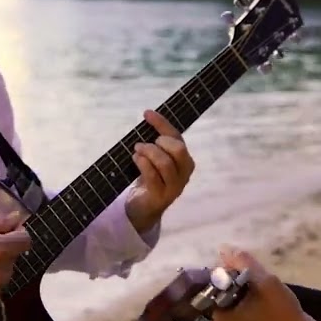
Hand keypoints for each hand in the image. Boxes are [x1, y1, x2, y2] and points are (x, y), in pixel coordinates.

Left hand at [124, 109, 195, 231]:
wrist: (143, 207)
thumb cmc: (149, 178)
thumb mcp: (155, 158)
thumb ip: (156, 142)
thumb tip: (148, 115)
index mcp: (185, 160)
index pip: (177, 137)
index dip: (162, 123)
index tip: (146, 113)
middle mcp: (184, 173)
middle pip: (179, 150)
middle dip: (160, 142)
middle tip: (143, 143)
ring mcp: (174, 187)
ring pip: (166, 164)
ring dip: (149, 153)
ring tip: (137, 150)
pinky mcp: (161, 197)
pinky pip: (154, 178)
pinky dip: (144, 165)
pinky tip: (136, 159)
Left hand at [205, 246, 310, 320]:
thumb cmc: (282, 314)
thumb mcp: (265, 283)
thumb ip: (243, 264)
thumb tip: (224, 249)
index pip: (204, 286)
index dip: (220, 271)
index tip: (237, 267)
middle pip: (210, 291)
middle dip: (228, 278)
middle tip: (249, 276)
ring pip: (220, 296)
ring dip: (234, 286)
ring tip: (253, 284)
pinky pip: (226, 304)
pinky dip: (237, 295)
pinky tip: (253, 292)